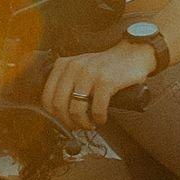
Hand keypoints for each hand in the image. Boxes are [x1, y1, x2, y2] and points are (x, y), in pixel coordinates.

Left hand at [42, 39, 156, 128]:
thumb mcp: (79, 68)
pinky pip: (96, 109)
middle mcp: (74, 67)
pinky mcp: (105, 81)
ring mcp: (89, 73)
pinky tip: (101, 118)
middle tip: (77, 125)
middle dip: (68, 121)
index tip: (64, 120)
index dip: (54, 115)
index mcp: (63, 65)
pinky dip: (98, 118)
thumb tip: (57, 111)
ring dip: (83, 123)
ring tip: (90, 124)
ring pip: (76, 110)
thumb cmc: (106, 66)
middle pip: (59, 105)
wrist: (132, 54)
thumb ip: (66, 82)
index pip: (47, 97)